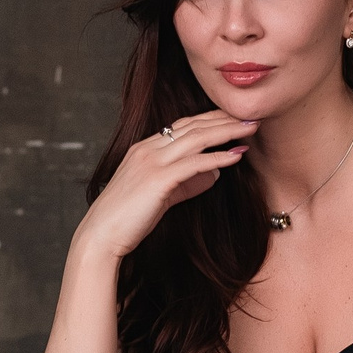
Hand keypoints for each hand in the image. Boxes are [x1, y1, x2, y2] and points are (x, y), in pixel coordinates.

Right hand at [77, 110, 257, 262]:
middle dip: (224, 119)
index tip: (234, 118)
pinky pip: (194, 163)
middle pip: (193, 126)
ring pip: (196, 138)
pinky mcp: (158, 179)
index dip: (211, 119)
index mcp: (145, 148)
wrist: (102, 235)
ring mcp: (151, 161)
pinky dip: (218, 158)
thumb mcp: (161, 196)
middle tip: (251, 117)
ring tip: (250, 129)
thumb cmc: (128, 219)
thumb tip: (215, 175)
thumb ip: (187, 183)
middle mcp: (148, 149)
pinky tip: (236, 156)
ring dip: (226, 132)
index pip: (183, 125)